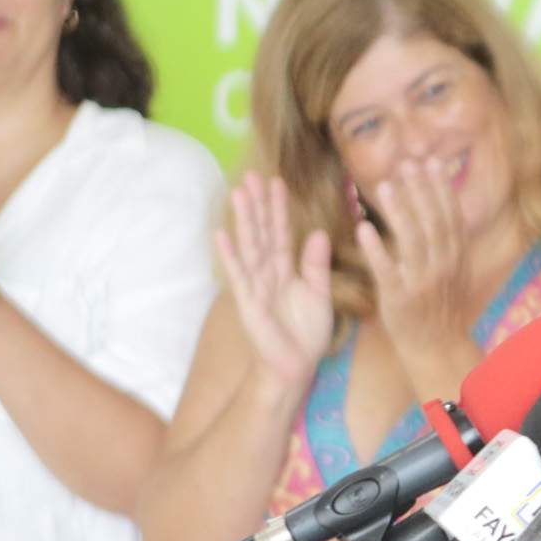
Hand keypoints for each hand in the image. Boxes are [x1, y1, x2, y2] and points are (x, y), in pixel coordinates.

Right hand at [214, 173, 334, 389]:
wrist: (296, 365)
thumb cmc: (306, 332)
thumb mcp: (319, 294)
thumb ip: (316, 264)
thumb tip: (318, 233)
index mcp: (286, 269)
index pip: (281, 232)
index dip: (279, 208)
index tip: (276, 181)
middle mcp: (268, 272)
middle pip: (262, 232)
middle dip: (258, 205)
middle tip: (252, 175)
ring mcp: (255, 285)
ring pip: (250, 247)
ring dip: (243, 221)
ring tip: (238, 193)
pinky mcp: (248, 302)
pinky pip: (239, 275)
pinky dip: (230, 255)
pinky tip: (221, 234)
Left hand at [354, 159, 473, 358]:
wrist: (437, 347)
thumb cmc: (441, 305)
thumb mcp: (455, 270)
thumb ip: (449, 240)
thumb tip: (445, 204)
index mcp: (457, 256)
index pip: (451, 215)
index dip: (442, 188)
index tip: (431, 161)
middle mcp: (444, 265)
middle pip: (433, 221)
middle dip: (421, 191)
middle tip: (408, 163)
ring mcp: (423, 282)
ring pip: (413, 241)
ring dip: (399, 212)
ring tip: (383, 186)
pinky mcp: (401, 298)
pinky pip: (387, 270)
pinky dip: (376, 249)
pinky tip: (364, 228)